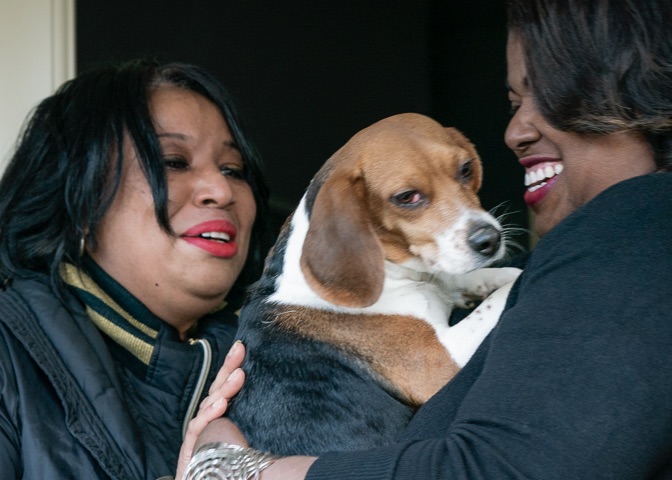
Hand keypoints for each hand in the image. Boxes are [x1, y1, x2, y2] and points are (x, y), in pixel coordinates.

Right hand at [175, 340, 245, 477]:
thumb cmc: (233, 464)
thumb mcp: (248, 437)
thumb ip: (256, 417)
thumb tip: (284, 398)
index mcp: (224, 415)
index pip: (227, 386)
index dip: (232, 366)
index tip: (244, 347)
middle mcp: (210, 420)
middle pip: (217, 389)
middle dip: (228, 368)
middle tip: (239, 350)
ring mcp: (200, 432)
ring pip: (210, 405)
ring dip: (223, 389)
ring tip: (237, 375)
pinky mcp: (191, 448)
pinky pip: (198, 428)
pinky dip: (209, 415)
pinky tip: (221, 404)